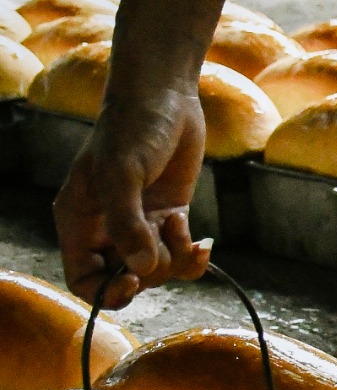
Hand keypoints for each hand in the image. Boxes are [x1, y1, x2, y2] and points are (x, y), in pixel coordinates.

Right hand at [55, 85, 211, 308]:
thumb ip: (127, 223)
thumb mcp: (121, 174)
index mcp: (80, 221)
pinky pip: (180, 252)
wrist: (165, 97)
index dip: (104, 291)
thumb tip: (140, 268)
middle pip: (123, 278)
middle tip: (166, 247)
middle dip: (149, 273)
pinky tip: (204, 243)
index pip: (82, 278)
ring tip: (181, 228)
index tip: (132, 282)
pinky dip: (193, 254)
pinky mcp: (170, 215)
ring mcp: (140, 223)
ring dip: (175, 260)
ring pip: (156, 268)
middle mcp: (107, 227)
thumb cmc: (132, 130)